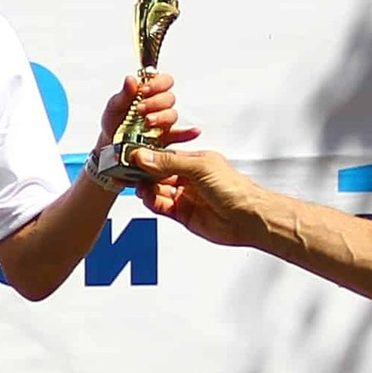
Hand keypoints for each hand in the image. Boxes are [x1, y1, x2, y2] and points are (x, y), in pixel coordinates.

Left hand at [93, 70, 192, 170]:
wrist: (109, 143)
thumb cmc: (114, 121)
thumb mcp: (114, 105)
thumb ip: (124, 93)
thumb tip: (131, 79)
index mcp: (149, 93)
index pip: (164, 81)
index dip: (158, 83)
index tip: (146, 89)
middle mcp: (159, 106)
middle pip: (169, 98)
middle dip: (156, 102)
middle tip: (141, 109)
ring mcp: (163, 122)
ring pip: (172, 115)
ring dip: (162, 116)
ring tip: (149, 122)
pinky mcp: (165, 139)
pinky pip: (180, 136)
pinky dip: (188, 133)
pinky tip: (193, 132)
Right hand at [134, 145, 262, 244]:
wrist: (248, 217)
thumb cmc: (234, 189)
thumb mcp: (199, 168)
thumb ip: (169, 163)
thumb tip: (144, 156)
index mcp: (192, 161)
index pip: (161, 156)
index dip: (144, 156)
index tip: (128, 155)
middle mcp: (187, 178)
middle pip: (155, 173)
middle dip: (139, 172)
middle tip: (123, 170)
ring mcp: (184, 196)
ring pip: (155, 190)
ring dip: (144, 187)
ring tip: (135, 185)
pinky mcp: (182, 213)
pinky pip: (160, 206)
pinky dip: (151, 202)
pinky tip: (147, 198)